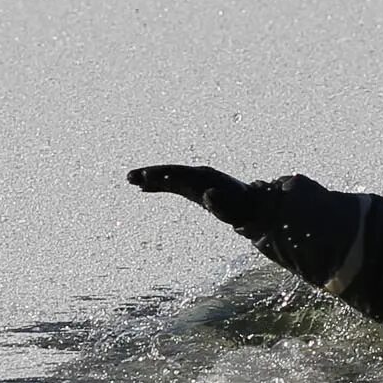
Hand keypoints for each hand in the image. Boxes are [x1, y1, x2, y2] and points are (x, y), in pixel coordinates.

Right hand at [126, 164, 265, 231]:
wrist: (252, 206)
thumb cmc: (242, 210)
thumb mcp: (233, 210)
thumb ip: (220, 204)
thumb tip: (208, 194)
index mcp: (204, 179)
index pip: (179, 175)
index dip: (162, 176)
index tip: (146, 178)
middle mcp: (198, 176)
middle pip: (170, 172)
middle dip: (150, 174)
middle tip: (130, 177)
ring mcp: (195, 181)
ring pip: (169, 176)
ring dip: (150, 178)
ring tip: (130, 180)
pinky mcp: (193, 188)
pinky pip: (172, 184)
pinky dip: (158, 185)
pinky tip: (144, 189)